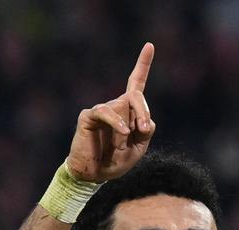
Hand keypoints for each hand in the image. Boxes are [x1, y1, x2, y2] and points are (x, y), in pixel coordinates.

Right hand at [68, 43, 155, 182]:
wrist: (92, 174)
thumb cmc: (115, 161)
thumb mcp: (138, 149)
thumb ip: (145, 133)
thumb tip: (146, 121)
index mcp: (129, 112)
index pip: (136, 84)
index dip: (143, 64)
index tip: (149, 45)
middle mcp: (116, 106)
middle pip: (135, 95)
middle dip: (143, 110)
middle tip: (144, 129)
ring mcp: (102, 110)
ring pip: (123, 105)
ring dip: (131, 122)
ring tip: (127, 139)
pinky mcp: (89, 116)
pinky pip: (105, 112)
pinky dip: (116, 122)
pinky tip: (122, 132)